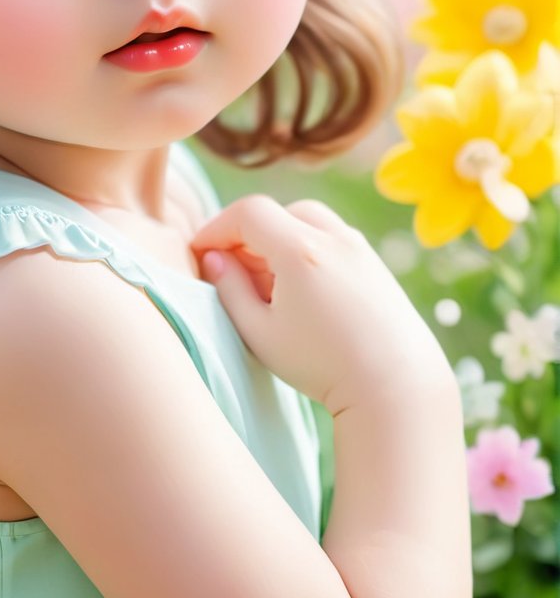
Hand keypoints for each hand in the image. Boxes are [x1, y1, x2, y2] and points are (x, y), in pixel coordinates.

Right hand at [192, 194, 453, 415]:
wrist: (396, 385)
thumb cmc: (322, 366)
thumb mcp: (260, 333)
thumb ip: (230, 290)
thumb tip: (214, 259)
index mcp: (301, 250)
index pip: (247, 213)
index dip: (216, 228)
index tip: (200, 254)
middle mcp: (334, 237)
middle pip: (278, 212)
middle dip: (247, 233)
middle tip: (231, 269)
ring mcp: (359, 247)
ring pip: (307, 221)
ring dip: (279, 239)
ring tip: (267, 282)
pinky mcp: (375, 263)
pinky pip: (331, 237)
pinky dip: (307, 248)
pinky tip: (301, 290)